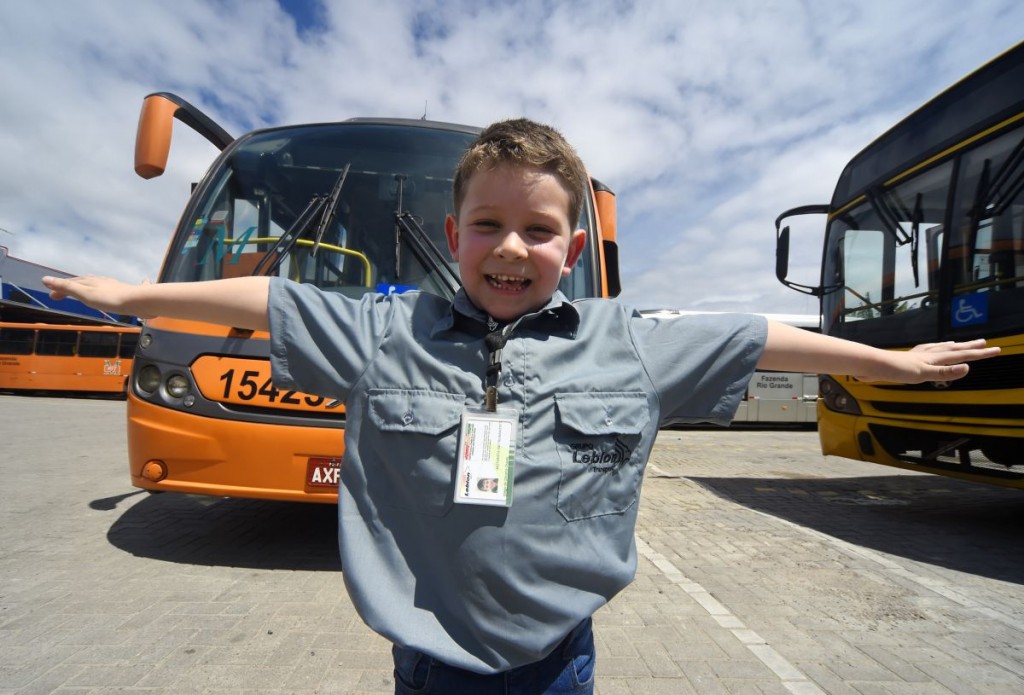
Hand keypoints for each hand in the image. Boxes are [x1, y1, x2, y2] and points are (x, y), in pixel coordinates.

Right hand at [42, 275, 152, 317]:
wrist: (139, 301)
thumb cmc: (110, 298)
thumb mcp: (84, 293)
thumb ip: (66, 287)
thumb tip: (45, 279)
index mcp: (93, 282)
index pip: (73, 282)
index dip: (61, 288)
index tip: (52, 296)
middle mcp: (105, 282)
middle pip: (87, 282)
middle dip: (76, 286)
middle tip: (66, 293)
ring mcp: (118, 287)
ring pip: (104, 284)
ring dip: (95, 285)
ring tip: (91, 289)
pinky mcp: (131, 294)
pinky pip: (130, 288)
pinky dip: (130, 285)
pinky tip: (143, 280)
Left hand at [860, 339, 999, 382]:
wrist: (872, 365)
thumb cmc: (896, 370)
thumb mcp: (923, 374)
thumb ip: (944, 372)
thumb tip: (968, 368)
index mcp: (935, 358)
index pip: (962, 355)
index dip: (980, 353)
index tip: (996, 349)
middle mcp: (928, 354)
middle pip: (954, 348)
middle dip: (970, 347)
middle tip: (985, 342)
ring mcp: (918, 356)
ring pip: (941, 348)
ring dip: (953, 346)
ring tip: (960, 344)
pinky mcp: (908, 360)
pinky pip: (927, 352)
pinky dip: (935, 350)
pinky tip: (930, 352)